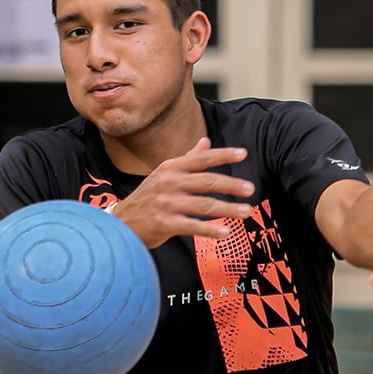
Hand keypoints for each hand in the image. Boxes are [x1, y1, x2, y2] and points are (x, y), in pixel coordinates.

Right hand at [112, 138, 255, 248]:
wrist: (122, 223)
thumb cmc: (148, 198)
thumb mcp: (164, 173)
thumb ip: (188, 159)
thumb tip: (206, 141)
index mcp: (171, 168)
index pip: (201, 158)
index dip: (223, 155)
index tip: (243, 154)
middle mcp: (169, 183)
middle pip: (207, 181)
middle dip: (231, 185)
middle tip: (250, 189)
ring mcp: (166, 203)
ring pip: (204, 205)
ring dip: (228, 208)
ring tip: (245, 211)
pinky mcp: (164, 223)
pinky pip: (193, 226)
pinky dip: (211, 230)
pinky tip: (226, 232)